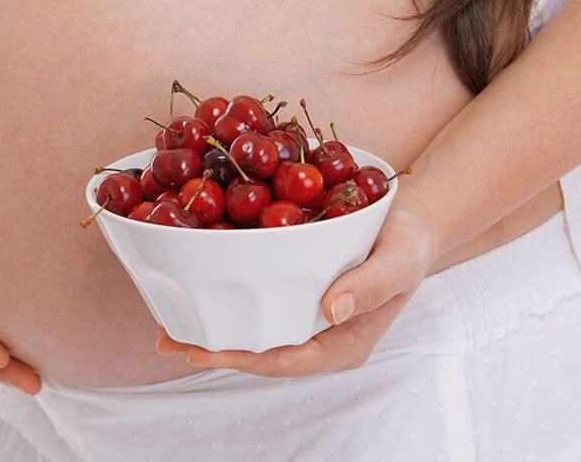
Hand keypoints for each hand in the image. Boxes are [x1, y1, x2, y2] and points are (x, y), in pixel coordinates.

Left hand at [156, 200, 439, 376]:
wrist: (414, 219)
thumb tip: (331, 310)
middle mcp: (320, 335)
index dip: (241, 359)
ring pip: (255, 327)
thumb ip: (370, 285)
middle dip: (214, 348)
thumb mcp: (400, 259)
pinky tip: (196, 283)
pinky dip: (226, 294)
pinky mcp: (298, 289)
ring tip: (166, 319)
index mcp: (344, 341)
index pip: (286, 360)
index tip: (200, 351)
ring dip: (213, 324)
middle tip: (166, 338)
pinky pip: (259, 299)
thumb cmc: (411, 241)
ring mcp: (307, 315)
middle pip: (261, 349)